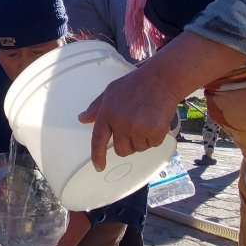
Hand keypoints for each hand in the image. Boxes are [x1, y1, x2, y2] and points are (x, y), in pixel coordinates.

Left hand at [79, 31, 245, 170]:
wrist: (162, 79)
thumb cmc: (136, 84)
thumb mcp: (111, 91)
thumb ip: (96, 107)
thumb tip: (82, 119)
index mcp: (107, 113)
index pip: (98, 140)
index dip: (98, 156)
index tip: (99, 167)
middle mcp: (120, 123)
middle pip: (121, 150)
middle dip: (128, 144)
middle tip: (136, 127)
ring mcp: (137, 128)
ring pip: (138, 148)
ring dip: (143, 139)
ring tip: (147, 119)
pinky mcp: (154, 132)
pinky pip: (153, 144)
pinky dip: (156, 136)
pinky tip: (156, 120)